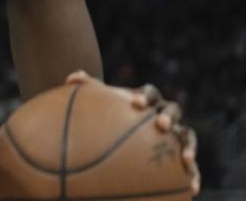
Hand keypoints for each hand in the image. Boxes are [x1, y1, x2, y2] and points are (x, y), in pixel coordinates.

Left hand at [66, 71, 198, 194]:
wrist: (123, 131)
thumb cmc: (111, 114)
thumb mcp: (101, 103)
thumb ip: (88, 88)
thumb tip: (72, 77)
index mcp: (147, 99)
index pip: (150, 92)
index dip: (145, 96)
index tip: (135, 103)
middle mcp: (164, 113)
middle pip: (172, 110)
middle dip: (167, 116)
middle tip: (160, 124)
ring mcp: (175, 133)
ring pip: (187, 135)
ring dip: (188, 145)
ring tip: (185, 158)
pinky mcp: (180, 153)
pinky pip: (191, 164)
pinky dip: (193, 174)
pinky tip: (193, 187)